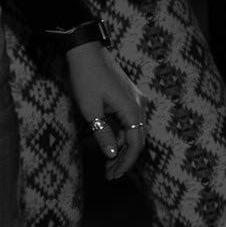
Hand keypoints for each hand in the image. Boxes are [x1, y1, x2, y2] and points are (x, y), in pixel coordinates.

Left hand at [62, 43, 149, 179]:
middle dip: (124, 160)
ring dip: (122, 149)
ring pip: (133, 132)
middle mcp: (139, 106)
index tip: (113, 175)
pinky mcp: (129, 97)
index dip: (126, 163)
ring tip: (107, 165)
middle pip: (137, 140)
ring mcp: (136, 101)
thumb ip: (102, 133)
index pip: (135, 144)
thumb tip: (111, 155)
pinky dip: (121, 136)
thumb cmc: (86, 78)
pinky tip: (109, 145)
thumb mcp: (90, 110)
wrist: (86, 51)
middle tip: (110, 175)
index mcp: (132, 110)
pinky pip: (129, 122)